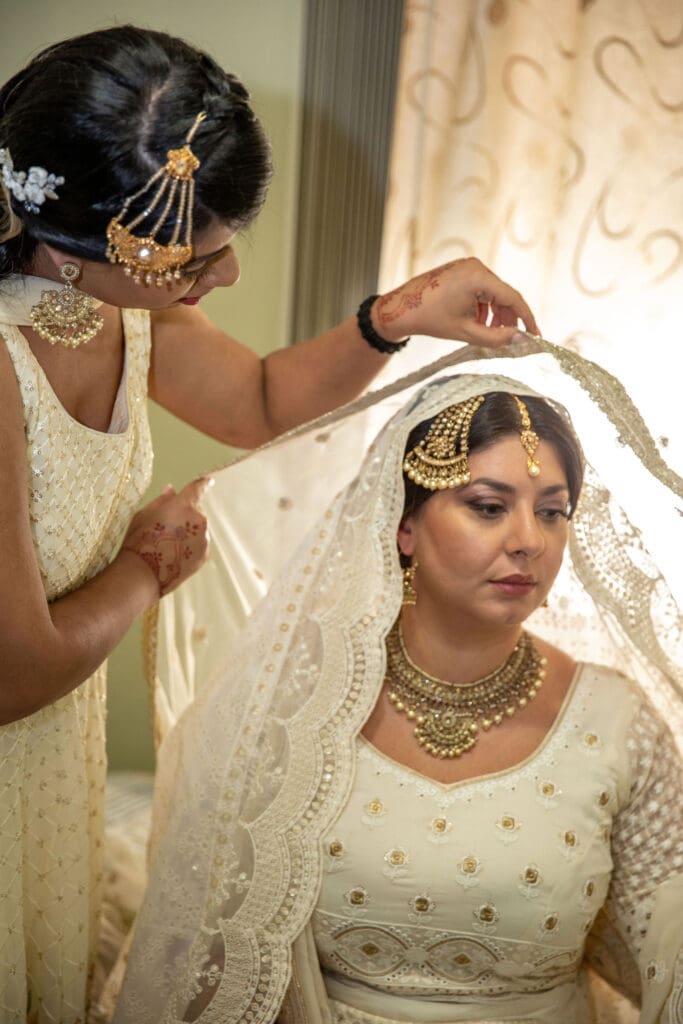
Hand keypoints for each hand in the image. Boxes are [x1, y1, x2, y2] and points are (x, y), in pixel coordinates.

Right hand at [120, 476, 211, 596]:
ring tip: (167, 546)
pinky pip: (199, 546)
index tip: (209, 480)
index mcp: (184, 505)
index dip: (203, 483)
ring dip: (188, 533)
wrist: (142, 573)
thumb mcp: (144, 514)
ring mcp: (203, 539)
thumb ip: (162, 500)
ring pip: (198, 530)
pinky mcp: (204, 556)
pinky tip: (173, 555)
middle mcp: (199, 520)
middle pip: (195, 512)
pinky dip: (190, 548)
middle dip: (184, 516)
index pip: (198, 488)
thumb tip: (172, 490)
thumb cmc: (139, 540)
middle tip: (165, 529)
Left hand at [373, 257, 538, 347]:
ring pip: (493, 293)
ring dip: (495, 314)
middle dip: (508, 318)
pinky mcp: (461, 270)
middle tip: (509, 339)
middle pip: (503, 295)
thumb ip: (497, 338)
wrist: (400, 309)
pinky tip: (477, 322)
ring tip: (489, 333)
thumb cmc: (430, 320)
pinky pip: (481, 289)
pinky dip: (484, 306)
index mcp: (478, 277)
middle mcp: (476, 266)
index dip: (527, 318)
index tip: (536, 334)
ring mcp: (468, 266)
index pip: (513, 298)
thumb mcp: (467, 332)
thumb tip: (522, 339)